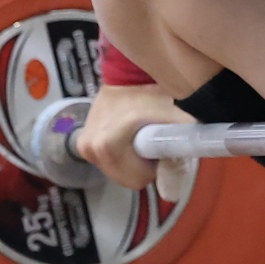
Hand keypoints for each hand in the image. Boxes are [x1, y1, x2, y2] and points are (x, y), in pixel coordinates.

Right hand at [74, 83, 193, 191]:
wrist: (129, 74)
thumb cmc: (154, 94)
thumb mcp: (178, 118)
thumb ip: (182, 149)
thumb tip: (174, 189)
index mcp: (107, 144)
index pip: (137, 179)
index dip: (153, 164)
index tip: (159, 142)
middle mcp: (89, 147)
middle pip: (126, 178)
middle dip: (141, 164)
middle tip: (151, 138)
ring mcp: (83, 145)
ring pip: (117, 171)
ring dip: (131, 159)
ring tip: (139, 134)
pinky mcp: (81, 141)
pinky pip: (108, 161)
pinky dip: (120, 153)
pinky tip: (127, 134)